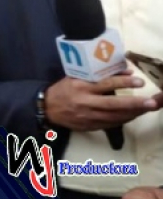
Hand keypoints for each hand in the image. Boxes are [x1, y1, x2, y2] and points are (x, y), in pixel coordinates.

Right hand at [45, 73, 160, 131]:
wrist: (47, 109)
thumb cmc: (63, 90)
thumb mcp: (76, 77)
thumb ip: (99, 75)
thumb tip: (125, 72)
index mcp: (81, 87)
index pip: (105, 85)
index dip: (123, 83)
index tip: (139, 81)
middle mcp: (86, 103)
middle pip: (114, 104)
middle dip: (134, 104)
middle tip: (151, 102)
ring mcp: (89, 117)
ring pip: (115, 116)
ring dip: (133, 113)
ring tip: (147, 108)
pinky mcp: (90, 126)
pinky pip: (111, 124)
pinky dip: (124, 119)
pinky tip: (134, 115)